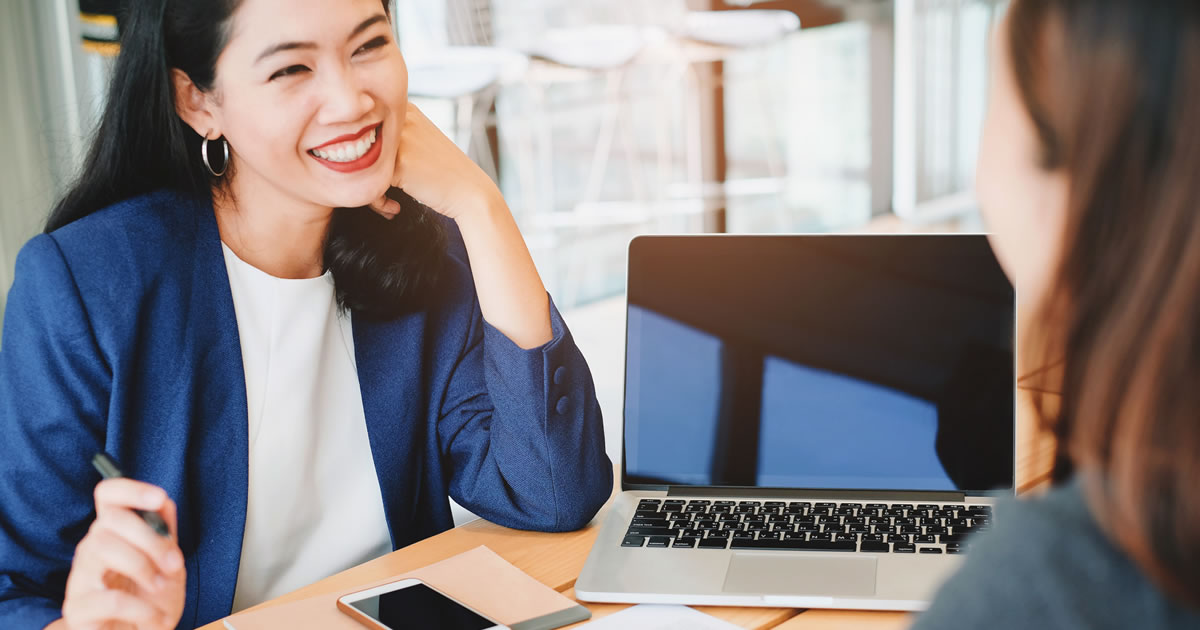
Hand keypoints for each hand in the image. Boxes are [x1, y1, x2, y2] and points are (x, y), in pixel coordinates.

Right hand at [60, 479, 185, 629]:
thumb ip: (165, 533)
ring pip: (103, 548)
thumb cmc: (146, 600)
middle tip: (175, 565)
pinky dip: (143, 608)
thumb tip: (165, 502)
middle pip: (109, 520)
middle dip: (152, 540)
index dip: (131, 489)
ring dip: (144, 568)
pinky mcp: (78, 609)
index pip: (108, 496)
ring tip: (160, 588)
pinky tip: (155, 617)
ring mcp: (79, 578)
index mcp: (113, 533)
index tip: (159, 498)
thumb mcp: (166, 564)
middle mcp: (91, 550)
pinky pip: (111, 599)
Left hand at [369, 102, 503, 221]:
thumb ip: (391, 135)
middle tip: (381, 197)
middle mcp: (400, 116)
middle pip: (359, 143)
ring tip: (387, 204)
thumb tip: (350, 145)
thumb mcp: (419, 139)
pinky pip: (369, 180)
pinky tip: (393, 208)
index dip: (365, 156)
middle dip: (364, 172)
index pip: (364, 128)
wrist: (469, 191)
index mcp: (404, 107)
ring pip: (361, 163)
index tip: (379, 177)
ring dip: (369, 188)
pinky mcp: (398, 160)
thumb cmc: (443, 172)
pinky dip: (377, 200)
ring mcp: (399, 136)